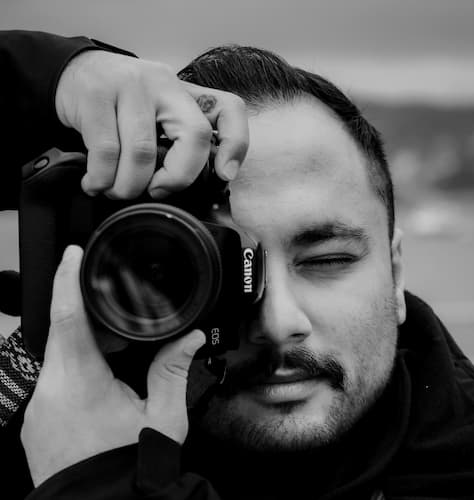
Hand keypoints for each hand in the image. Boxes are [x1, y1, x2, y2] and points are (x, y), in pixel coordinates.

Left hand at [21, 245, 204, 486]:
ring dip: (84, 346)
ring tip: (117, 358)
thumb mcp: (162, 416)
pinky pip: (52, 379)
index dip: (69, 278)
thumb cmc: (128, 467)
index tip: (74, 254)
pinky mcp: (34, 420)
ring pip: (57, 356)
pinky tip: (102, 385)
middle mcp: (49, 390)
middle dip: (90, 316)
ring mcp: (37, 407)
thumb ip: (174, 370)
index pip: (66, 315)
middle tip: (121, 323)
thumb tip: (191, 338)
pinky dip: (75, 369)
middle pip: (62, 332)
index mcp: (79, 381)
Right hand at [55, 50, 248, 198]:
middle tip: (157, 191)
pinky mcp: (95, 95)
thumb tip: (191, 186)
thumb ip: (176, 142)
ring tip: (118, 190)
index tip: (225, 175)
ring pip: (143, 152)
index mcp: (184, 93)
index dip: (236, 144)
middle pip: (193, 136)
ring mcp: (130, 86)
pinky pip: (106, 153)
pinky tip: (96, 183)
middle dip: (178, 177)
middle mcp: (163, 84)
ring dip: (129, 186)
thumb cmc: (121, 105)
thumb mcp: (157, 115)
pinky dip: (101, 179)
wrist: (73, 73)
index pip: (228, 109)